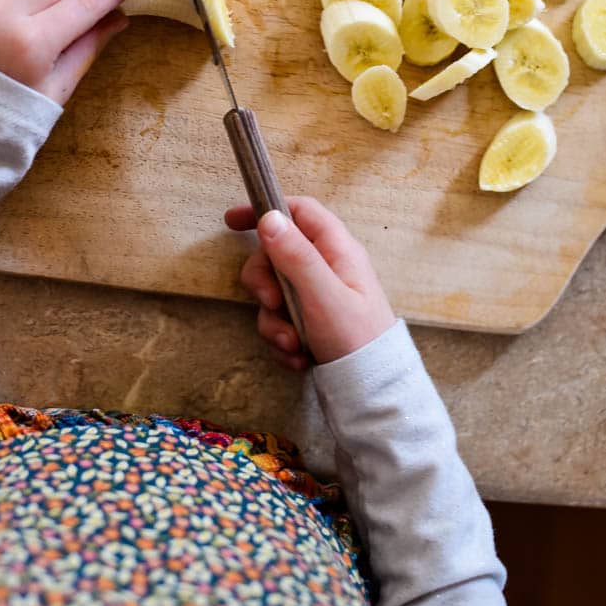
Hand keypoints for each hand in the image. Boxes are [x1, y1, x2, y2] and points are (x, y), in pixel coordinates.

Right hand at [225, 196, 395, 368]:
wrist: (373, 394)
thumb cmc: (357, 340)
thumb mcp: (322, 295)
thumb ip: (296, 255)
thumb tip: (269, 218)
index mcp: (337, 250)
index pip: (299, 211)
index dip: (266, 211)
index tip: (232, 222)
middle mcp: (328, 268)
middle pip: (277, 255)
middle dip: (264, 283)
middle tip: (272, 303)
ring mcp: (318, 296)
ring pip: (275, 292)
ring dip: (274, 320)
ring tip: (292, 344)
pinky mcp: (312, 322)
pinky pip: (281, 320)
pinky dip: (282, 339)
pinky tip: (298, 356)